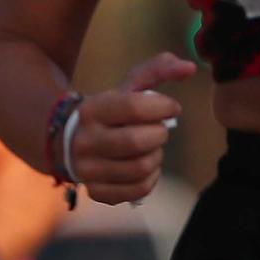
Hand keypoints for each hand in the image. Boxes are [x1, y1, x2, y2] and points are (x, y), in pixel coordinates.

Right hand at [72, 52, 196, 205]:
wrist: (69, 142)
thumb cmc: (110, 111)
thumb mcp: (127, 88)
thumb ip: (158, 70)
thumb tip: (191, 67)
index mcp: (92, 110)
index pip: (134, 107)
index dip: (163, 106)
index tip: (172, 107)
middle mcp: (85, 141)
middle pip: (139, 141)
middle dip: (160, 133)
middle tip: (159, 129)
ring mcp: (88, 171)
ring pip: (141, 168)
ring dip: (156, 156)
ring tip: (151, 147)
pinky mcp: (96, 192)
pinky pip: (138, 190)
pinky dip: (151, 178)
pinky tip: (146, 166)